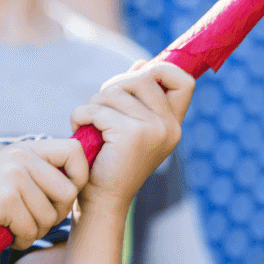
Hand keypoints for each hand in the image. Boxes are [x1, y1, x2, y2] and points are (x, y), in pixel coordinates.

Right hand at [0, 138, 88, 251]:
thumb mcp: (7, 174)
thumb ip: (37, 172)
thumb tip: (77, 184)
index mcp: (25, 147)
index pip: (75, 151)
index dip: (79, 176)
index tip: (61, 196)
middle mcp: (22, 155)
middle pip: (69, 191)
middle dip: (55, 214)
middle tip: (30, 220)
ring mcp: (14, 175)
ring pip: (52, 216)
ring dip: (34, 230)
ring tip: (11, 226)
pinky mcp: (6, 198)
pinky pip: (32, 230)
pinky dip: (20, 240)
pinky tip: (3, 234)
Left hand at [70, 61, 194, 211]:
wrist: (101, 200)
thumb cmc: (110, 162)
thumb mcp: (128, 126)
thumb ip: (136, 97)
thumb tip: (141, 63)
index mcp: (172, 124)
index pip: (184, 80)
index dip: (160, 69)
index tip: (136, 77)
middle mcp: (169, 127)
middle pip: (142, 76)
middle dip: (113, 85)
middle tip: (99, 108)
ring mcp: (154, 130)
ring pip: (116, 90)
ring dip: (93, 103)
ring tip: (88, 124)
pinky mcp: (133, 134)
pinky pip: (98, 108)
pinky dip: (80, 115)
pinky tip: (78, 129)